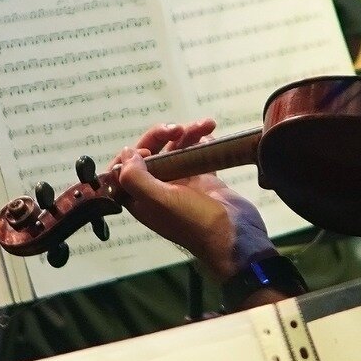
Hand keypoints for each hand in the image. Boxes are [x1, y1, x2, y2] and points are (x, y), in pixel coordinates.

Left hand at [107, 121, 272, 282]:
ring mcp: (183, 183)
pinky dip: (202, 140)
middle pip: (152, 153)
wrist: (236, 237)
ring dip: (189, 133)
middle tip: (177, 129)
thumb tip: (127, 154)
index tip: (149, 152)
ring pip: (177, 149)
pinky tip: (209, 134)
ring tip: (207, 124)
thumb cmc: (195, 221)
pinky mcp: (205, 178)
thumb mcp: (158, 201)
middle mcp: (159, 189)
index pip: (124, 170)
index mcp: (141, 198)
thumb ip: (135, 177)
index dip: (132, 155)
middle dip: (162, 136)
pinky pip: (199, 152)